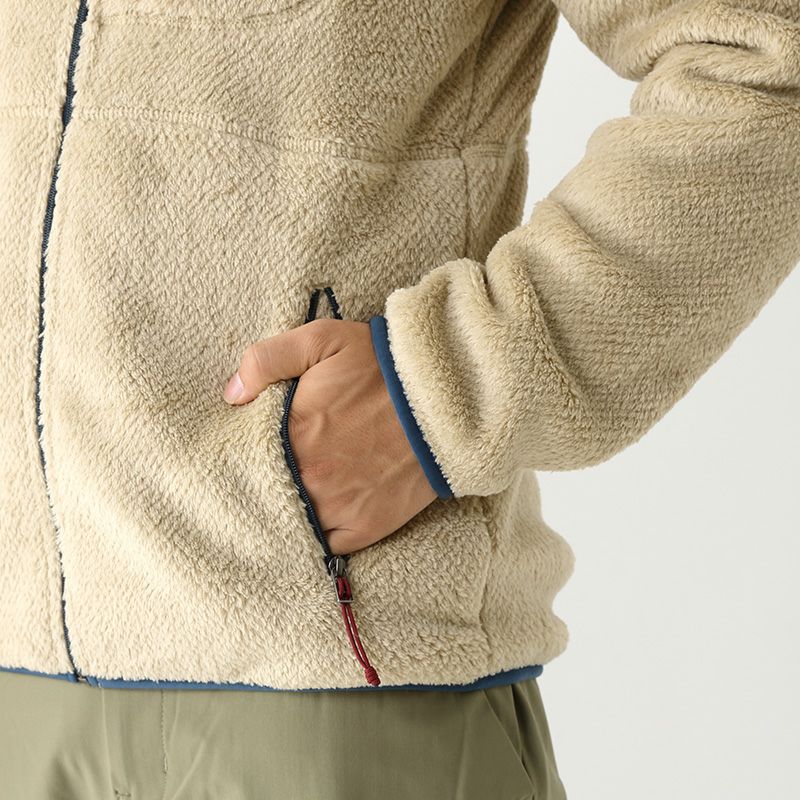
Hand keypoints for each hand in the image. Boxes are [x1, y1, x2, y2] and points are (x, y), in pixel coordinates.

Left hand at [223, 318, 437, 554]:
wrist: (448, 400)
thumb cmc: (383, 367)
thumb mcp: (322, 340)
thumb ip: (267, 359)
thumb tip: (231, 393)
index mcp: (293, 433)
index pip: (244, 457)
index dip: (240, 455)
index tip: (239, 452)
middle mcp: (310, 478)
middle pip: (263, 493)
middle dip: (258, 487)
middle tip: (258, 480)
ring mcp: (338, 508)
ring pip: (290, 524)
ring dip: (283, 515)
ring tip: (280, 504)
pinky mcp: (365, 528)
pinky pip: (324, 546)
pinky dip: (315, 537)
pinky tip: (310, 522)